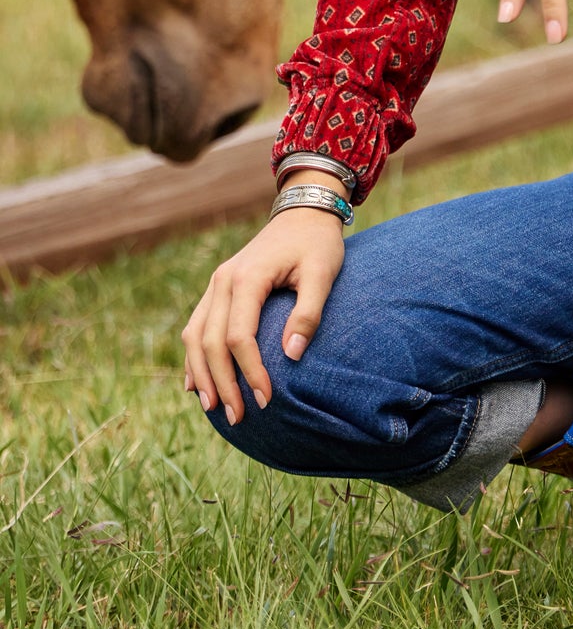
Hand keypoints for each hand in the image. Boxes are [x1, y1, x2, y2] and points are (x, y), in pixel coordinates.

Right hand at [181, 195, 344, 424]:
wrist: (303, 211)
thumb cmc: (317, 243)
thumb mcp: (322, 273)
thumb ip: (308, 314)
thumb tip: (291, 357)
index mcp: (247, 278)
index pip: (238, 337)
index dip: (249, 372)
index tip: (266, 400)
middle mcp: (223, 280)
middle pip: (210, 342)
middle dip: (222, 383)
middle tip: (238, 417)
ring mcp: (216, 283)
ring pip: (195, 335)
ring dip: (201, 374)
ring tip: (213, 407)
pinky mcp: (218, 288)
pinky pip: (197, 325)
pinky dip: (194, 356)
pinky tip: (196, 382)